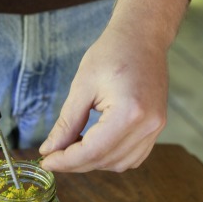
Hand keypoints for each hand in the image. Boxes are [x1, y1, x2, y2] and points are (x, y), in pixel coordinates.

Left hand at [38, 0, 188, 172]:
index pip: (92, 151)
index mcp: (129, 113)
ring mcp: (156, 128)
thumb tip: (50, 150)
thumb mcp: (82, 86)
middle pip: (104, 160)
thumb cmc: (112, 53)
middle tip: (53, 155)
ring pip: (119, 164)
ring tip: (72, 147)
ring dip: (93, 162)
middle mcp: (148, 125)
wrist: (142, 37)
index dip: (66, 161)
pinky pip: (132, 157)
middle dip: (76, 163)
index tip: (46, 162)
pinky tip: (94, 145)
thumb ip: (66, 123)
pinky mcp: (157, 128)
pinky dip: (110, 157)